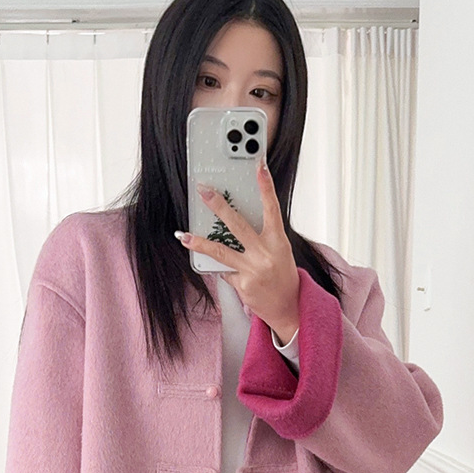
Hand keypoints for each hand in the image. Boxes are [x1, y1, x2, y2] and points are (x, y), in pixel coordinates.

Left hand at [176, 160, 300, 343]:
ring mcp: (252, 270)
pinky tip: (216, 266)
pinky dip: (220, 267)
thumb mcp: (278, 251)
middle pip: (237, 225)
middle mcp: (265, 254)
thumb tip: (233, 221)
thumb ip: (261, 236)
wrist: (289, 308)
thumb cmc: (282, 276)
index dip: (265, 185)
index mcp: (277, 241)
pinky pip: (224, 270)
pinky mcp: (242, 285)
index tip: (259, 165)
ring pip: (221, 251)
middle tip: (204, 192)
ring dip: (200, 242)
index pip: (271, 208)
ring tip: (184, 236)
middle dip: (218, 206)